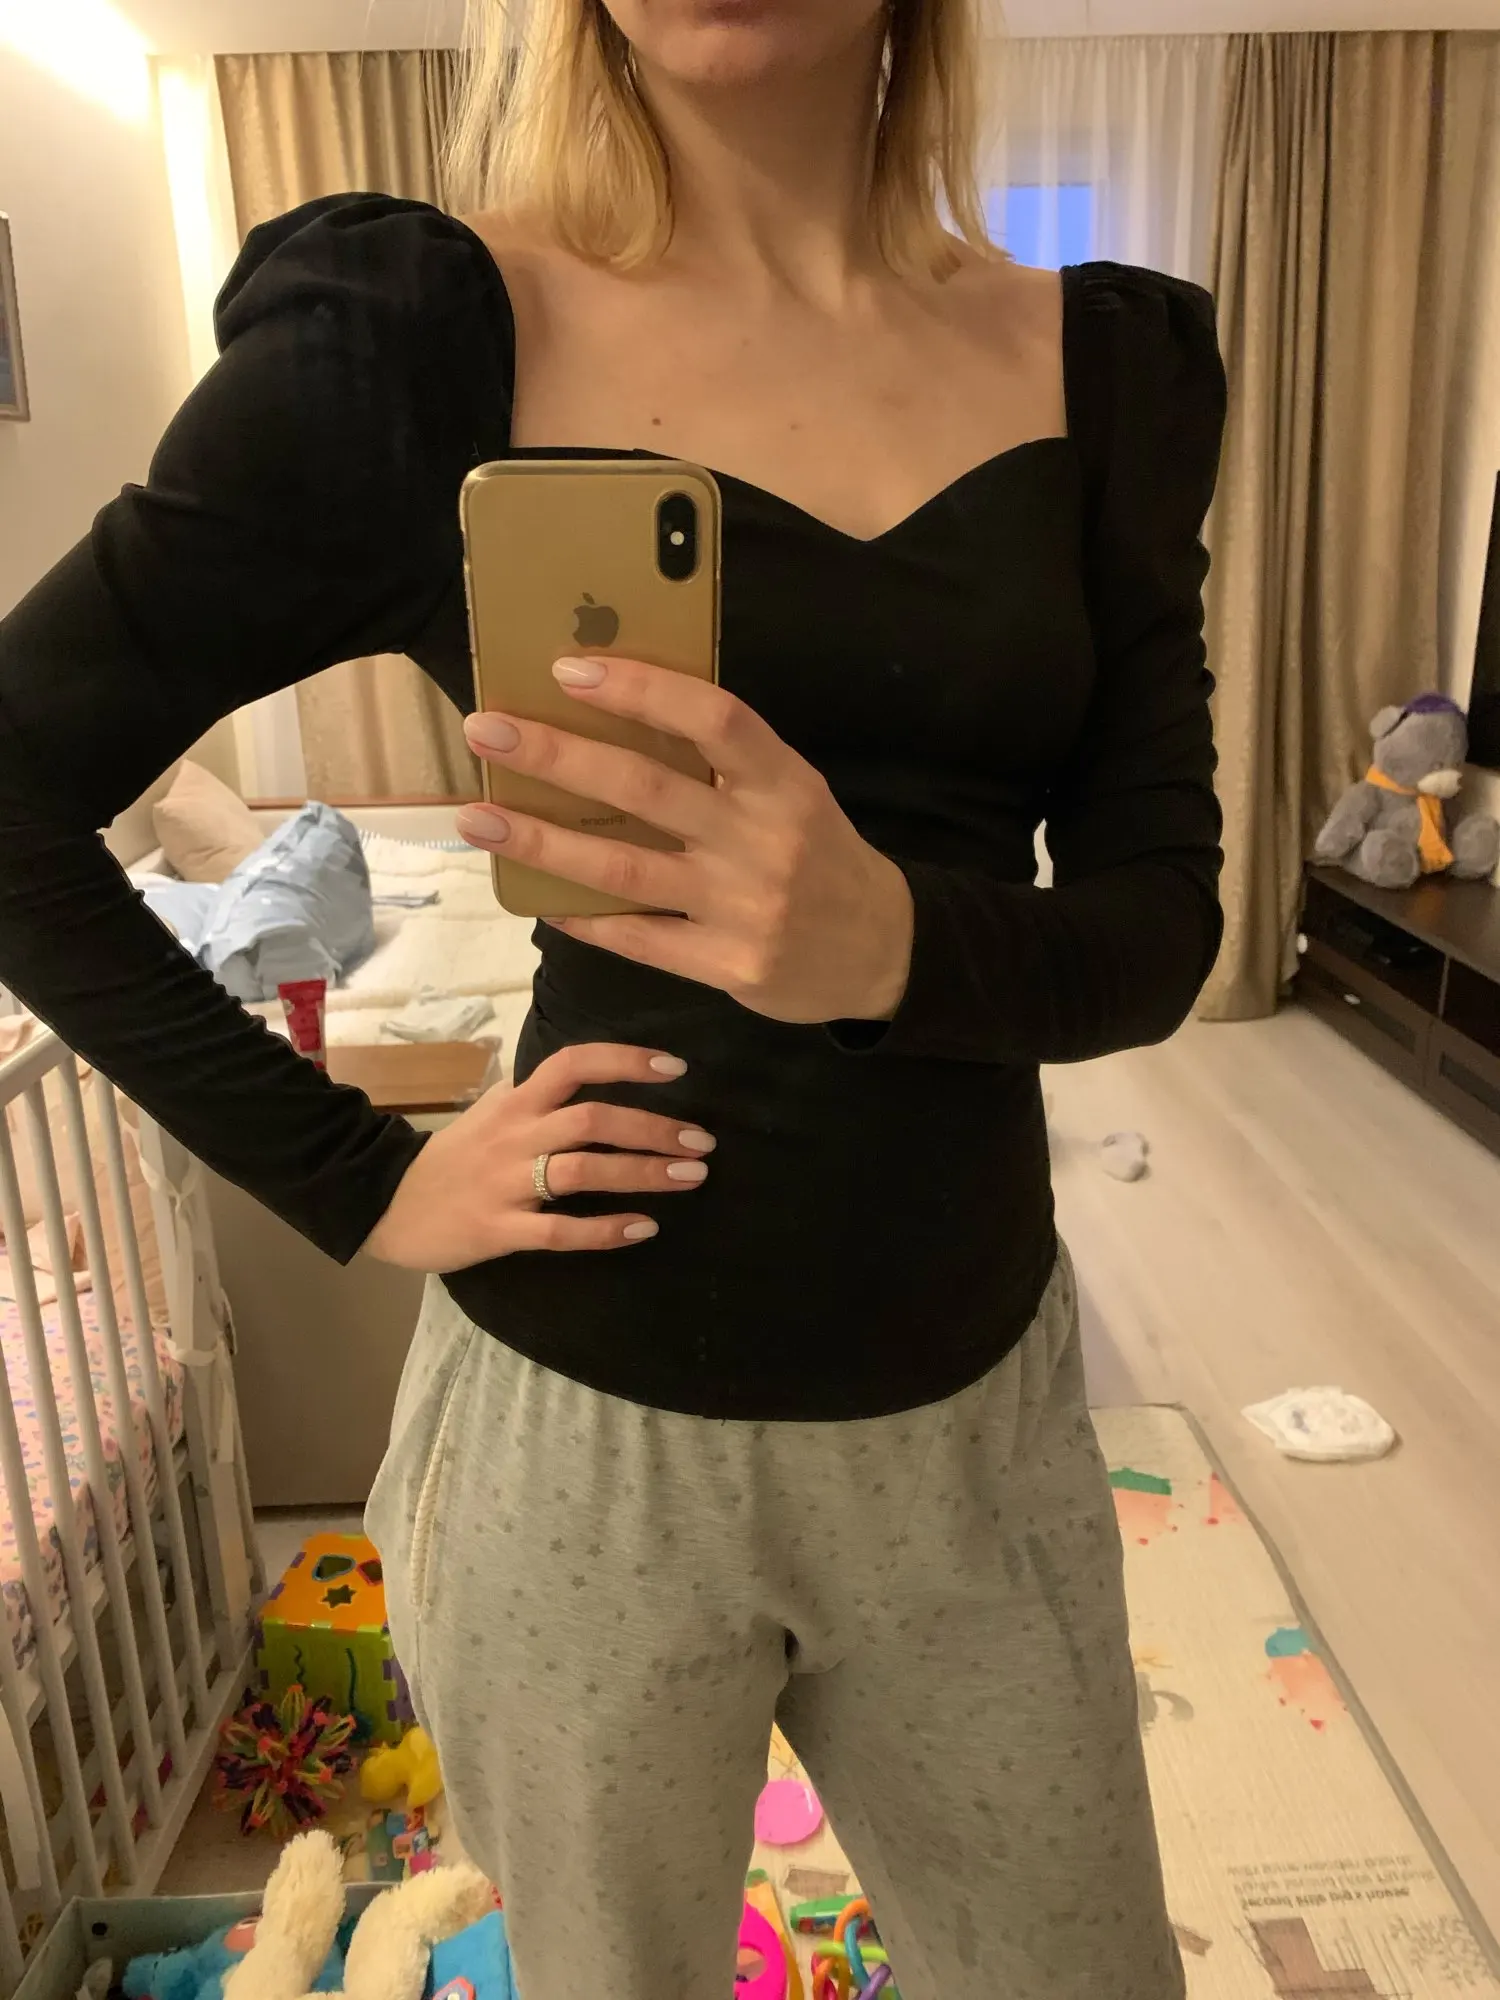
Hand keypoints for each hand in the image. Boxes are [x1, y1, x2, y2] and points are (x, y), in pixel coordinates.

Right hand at [363, 1043, 713, 1270]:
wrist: (386, 1204)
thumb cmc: (452, 1158)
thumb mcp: (491, 1111)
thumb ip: (537, 1093)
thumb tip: (586, 1070)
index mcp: (516, 1101)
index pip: (574, 1063)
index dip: (626, 1061)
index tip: (678, 1068)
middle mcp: (516, 1135)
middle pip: (592, 1119)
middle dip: (654, 1127)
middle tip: (702, 1141)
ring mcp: (507, 1183)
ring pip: (584, 1171)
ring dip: (643, 1172)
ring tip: (691, 1177)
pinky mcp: (499, 1229)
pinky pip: (560, 1230)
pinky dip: (606, 1230)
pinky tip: (644, 1228)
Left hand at [458, 656, 914, 1024]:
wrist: (884, 953)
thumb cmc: (821, 858)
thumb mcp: (794, 795)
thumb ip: (727, 765)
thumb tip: (617, 717)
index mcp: (786, 782)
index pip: (714, 718)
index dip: (641, 689)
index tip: (568, 669)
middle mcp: (765, 841)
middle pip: (648, 788)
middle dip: (558, 755)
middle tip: (488, 730)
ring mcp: (744, 907)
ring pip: (625, 868)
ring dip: (542, 840)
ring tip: (479, 816)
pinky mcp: (728, 966)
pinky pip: (638, 937)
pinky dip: (582, 915)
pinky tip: (536, 894)